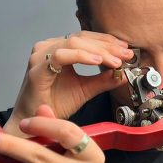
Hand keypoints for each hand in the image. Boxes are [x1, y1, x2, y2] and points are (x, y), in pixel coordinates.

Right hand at [6, 32, 133, 133]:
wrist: (36, 124)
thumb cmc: (54, 105)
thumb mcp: (85, 90)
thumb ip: (103, 80)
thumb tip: (123, 74)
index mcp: (59, 49)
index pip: (86, 38)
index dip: (108, 42)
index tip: (127, 51)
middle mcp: (48, 48)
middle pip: (82, 38)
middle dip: (107, 46)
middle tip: (126, 55)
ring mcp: (41, 57)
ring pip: (73, 43)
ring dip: (98, 51)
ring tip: (115, 60)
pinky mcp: (37, 69)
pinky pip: (61, 56)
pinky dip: (81, 57)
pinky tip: (97, 61)